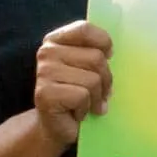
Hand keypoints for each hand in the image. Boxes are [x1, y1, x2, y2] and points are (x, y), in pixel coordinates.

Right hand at [34, 21, 112, 147]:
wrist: (57, 127)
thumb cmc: (78, 96)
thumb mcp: (89, 69)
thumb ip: (96, 53)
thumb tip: (112, 52)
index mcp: (57, 40)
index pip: (85, 29)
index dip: (104, 43)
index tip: (109, 57)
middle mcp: (47, 52)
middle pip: (96, 58)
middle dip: (105, 80)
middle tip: (98, 94)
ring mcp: (44, 72)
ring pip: (92, 80)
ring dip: (96, 98)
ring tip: (87, 105)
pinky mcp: (45, 93)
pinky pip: (82, 96)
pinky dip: (86, 109)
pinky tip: (77, 113)